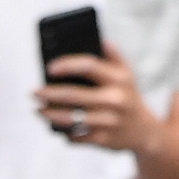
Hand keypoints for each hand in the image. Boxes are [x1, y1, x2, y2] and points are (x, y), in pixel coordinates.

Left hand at [36, 42, 150, 156]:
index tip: (49, 67)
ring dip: (49, 115)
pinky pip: (75, 136)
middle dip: (48, 93)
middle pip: (73, 95)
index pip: (88, 66)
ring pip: (70, 118)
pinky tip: (55, 127)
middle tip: (33, 92)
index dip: (67, 65)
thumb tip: (99, 38)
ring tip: (38, 110)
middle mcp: (114, 100)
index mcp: (118, 79)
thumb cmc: (128, 96)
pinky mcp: (102, 140)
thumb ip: (113, 55)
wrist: (144, 131)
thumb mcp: (126, 73)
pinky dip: (63, 132)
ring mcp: (108, 122)